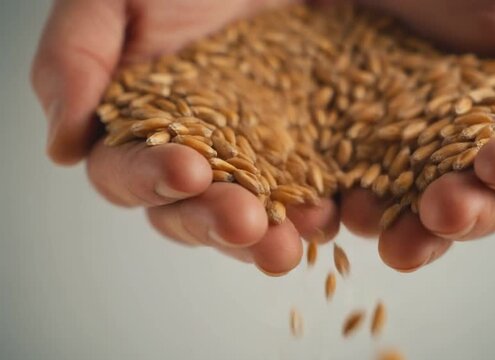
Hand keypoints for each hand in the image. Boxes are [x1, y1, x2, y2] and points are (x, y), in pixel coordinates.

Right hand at [31, 0, 341, 275]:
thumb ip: (76, 58)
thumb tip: (62, 146)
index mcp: (139, 122)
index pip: (128, 172)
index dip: (151, 179)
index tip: (187, 171)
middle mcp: (193, 152)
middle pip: (189, 210)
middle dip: (213, 221)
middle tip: (244, 225)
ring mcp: (252, 160)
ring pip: (248, 219)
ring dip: (265, 239)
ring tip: (289, 243)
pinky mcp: (304, 157)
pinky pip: (307, 198)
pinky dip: (315, 213)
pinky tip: (329, 214)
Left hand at [338, 0, 494, 270]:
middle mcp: (455, 149)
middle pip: (472, 202)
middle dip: (463, 213)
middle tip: (444, 211)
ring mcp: (396, 155)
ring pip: (407, 213)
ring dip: (400, 230)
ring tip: (377, 225)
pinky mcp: (342, 153)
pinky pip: (342, 192)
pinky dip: (334, 209)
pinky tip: (326, 211)